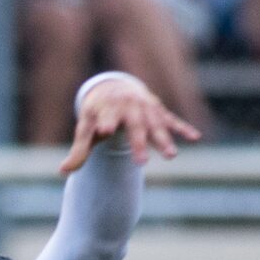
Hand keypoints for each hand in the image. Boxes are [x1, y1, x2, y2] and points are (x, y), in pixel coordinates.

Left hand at [64, 72, 198, 171]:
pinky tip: (196, 137)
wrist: (113, 88)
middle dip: (139, 143)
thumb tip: (63, 172)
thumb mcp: (85, 129)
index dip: (105, 122)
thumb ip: (78, 151)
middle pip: (134, 126)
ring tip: (171, 156)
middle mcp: (128, 106)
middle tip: (142, 164)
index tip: (104, 130)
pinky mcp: (158, 110)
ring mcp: (145, 108)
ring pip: (156, 125)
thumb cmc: (96, 114)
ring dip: (164, 140)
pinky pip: (172, 120)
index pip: (106, 117)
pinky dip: (183, 128)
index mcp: (106, 108)